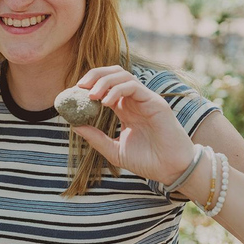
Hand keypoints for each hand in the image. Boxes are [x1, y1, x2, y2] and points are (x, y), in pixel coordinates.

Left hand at [73, 66, 195, 185]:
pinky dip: (117, 89)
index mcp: (125, 109)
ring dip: (103, 81)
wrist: (170, 170)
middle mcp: (134, 101)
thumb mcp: (114, 150)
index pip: (105, 87)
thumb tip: (75, 126)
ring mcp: (145, 99)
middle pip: (113, 74)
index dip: (89, 86)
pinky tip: (106, 102)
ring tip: (91, 96)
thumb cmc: (147, 161)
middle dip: (94, 75)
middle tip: (79, 87)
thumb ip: (96, 138)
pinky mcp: (155, 102)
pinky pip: (133, 86)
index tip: (73, 94)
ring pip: (122, 75)